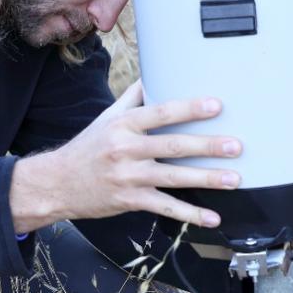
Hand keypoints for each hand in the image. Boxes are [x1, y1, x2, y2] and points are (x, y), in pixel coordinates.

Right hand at [9, 79, 243, 232]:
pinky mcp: (130, 201)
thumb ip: (132, 99)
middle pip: (172, 146)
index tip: (216, 105)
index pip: (160, 113)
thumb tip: (154, 75)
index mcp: (123, 125)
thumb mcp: (105, 118)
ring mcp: (128, 177)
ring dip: (206, 179)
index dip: (188, 109)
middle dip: (206, 146)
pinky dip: (190, 215)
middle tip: (236, 145)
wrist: (57, 183)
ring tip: (234, 178)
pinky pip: (165, 207)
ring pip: (173, 178)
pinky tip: (212, 217)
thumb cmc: (87, 148)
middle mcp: (125, 150)